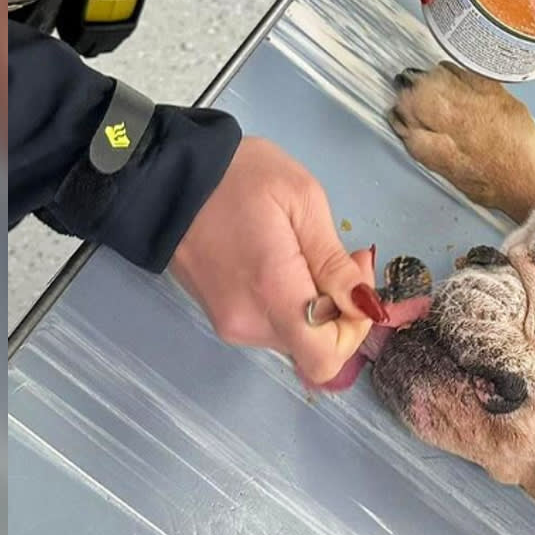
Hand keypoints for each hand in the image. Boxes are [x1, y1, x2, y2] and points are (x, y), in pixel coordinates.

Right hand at [169, 135, 380, 385]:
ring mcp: (229, 323)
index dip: (355, 329)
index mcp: (272, 294)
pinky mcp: (220, 315)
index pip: (324, 359)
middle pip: (313, 346)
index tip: (357, 278)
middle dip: (341, 308)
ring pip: (294, 335)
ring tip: (307, 249)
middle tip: (343, 254)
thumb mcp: (302, 199)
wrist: (168, 176)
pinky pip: (270, 323)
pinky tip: (283, 258)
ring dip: (316, 303)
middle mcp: (248, 323)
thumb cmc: (239, 176)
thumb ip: (333, 262)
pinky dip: (289, 301)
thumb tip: (366, 306)